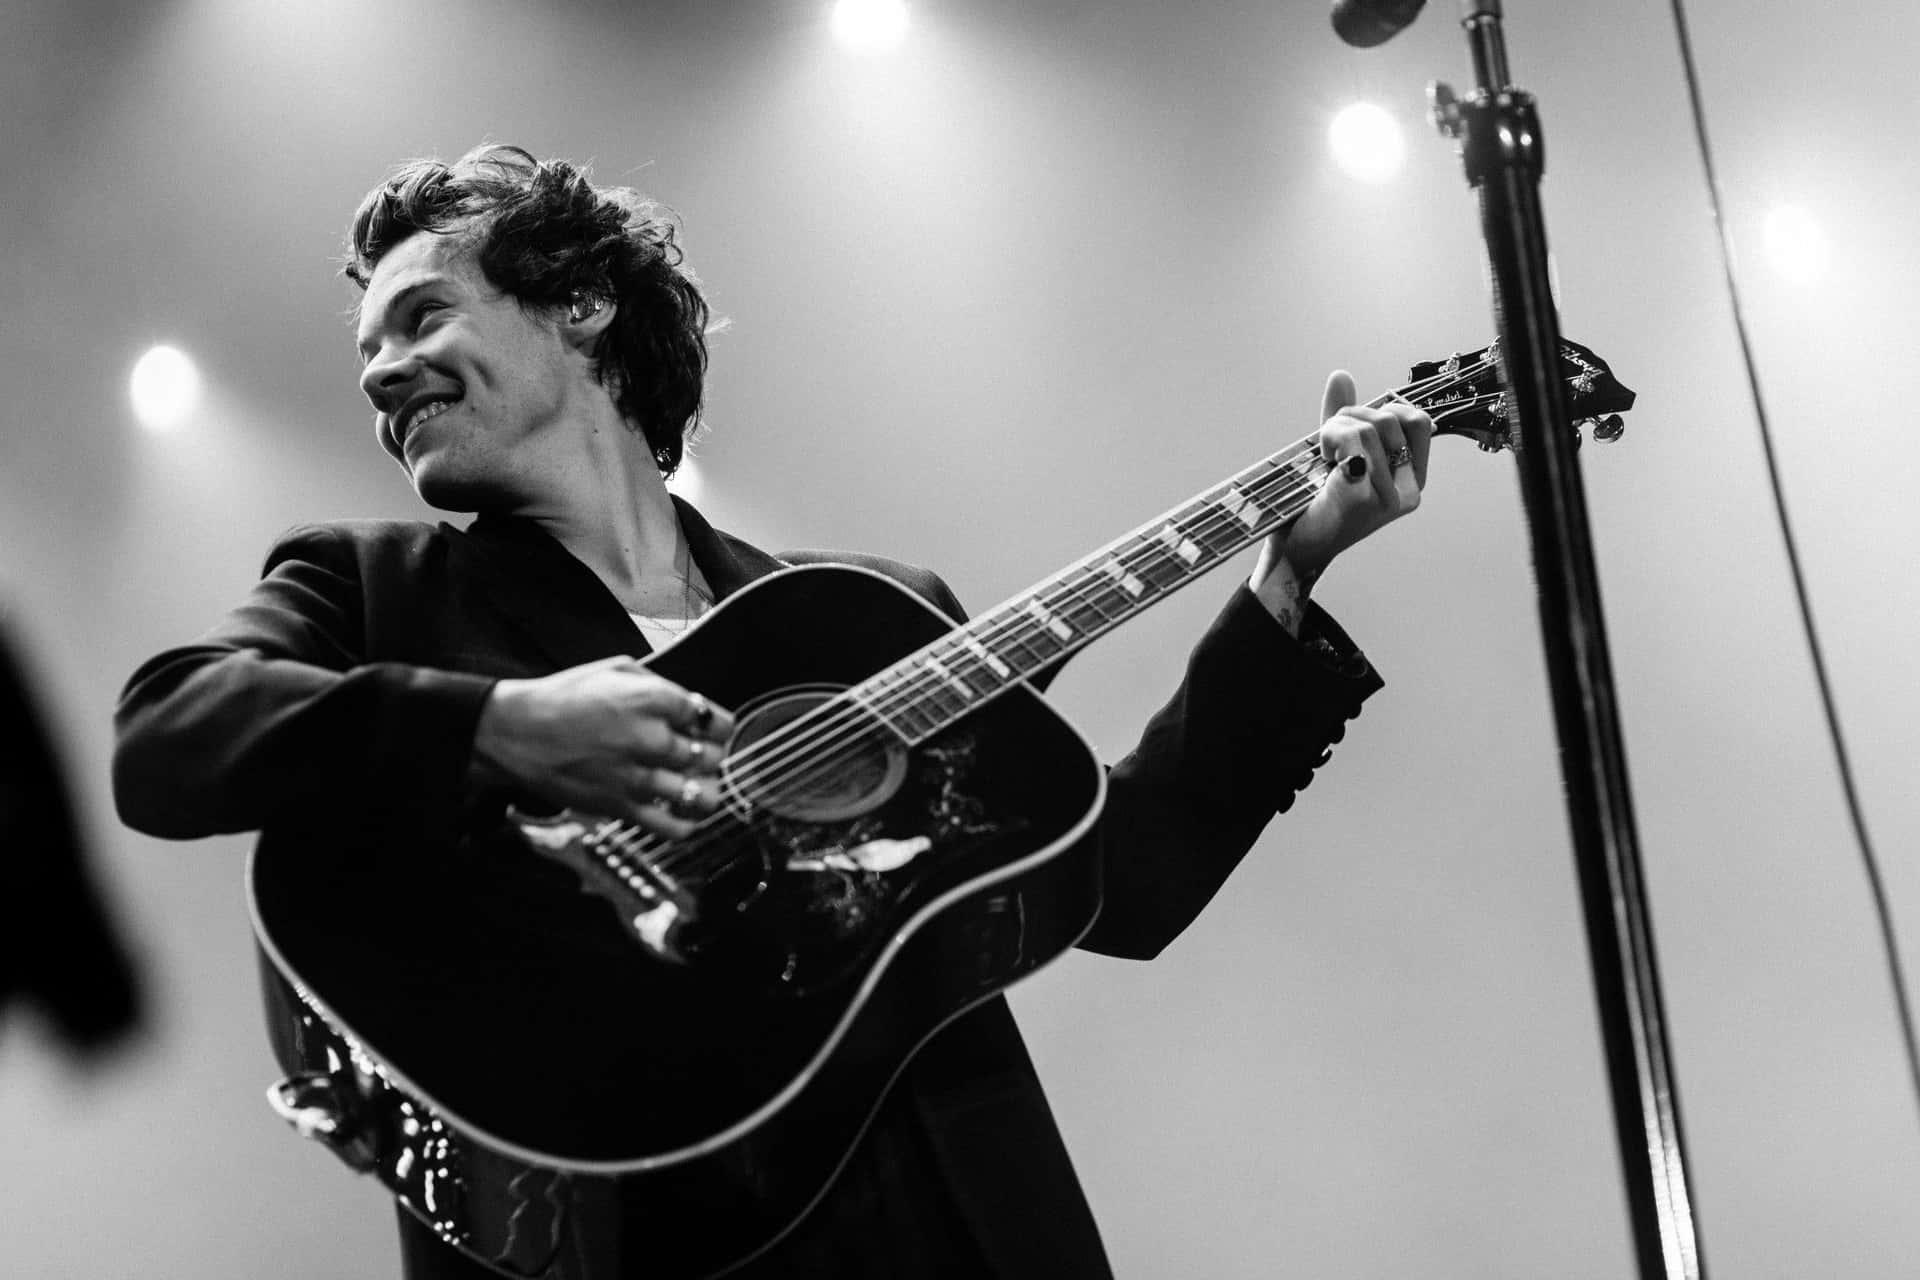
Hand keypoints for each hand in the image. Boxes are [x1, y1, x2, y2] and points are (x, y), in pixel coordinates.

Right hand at [470, 655, 735, 838]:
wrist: (514, 732)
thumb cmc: (562, 697)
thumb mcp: (615, 669)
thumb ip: (660, 685)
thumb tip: (690, 706)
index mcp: (655, 699)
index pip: (717, 722)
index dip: (715, 727)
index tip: (707, 730)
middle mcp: (652, 738)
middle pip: (712, 758)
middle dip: (707, 756)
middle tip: (694, 755)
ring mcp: (638, 777)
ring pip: (701, 795)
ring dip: (702, 790)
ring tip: (692, 784)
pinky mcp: (622, 807)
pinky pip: (674, 827)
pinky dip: (687, 824)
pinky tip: (681, 813)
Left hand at [1256, 369, 1431, 585]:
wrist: (1292, 548)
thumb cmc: (1312, 504)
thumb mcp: (1333, 453)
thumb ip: (1343, 416)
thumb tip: (1342, 375)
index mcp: (1410, 478)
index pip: (1417, 421)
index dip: (1382, 411)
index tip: (1351, 430)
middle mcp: (1409, 489)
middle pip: (1394, 418)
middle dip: (1353, 415)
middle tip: (1328, 440)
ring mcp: (1392, 497)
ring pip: (1372, 427)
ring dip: (1337, 427)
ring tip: (1322, 454)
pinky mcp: (1367, 499)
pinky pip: (1356, 443)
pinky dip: (1333, 439)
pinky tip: (1322, 460)